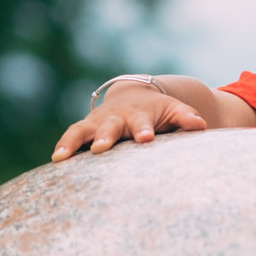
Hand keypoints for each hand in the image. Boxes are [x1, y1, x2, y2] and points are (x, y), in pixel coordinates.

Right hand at [52, 84, 206, 159]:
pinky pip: (71, 137)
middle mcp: (116, 117)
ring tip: (61, 158)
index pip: (143, 122)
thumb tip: (201, 125)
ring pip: (82, 131)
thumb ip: (185, 117)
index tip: (145, 138)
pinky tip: (55, 161)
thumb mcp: (173, 109)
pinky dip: (63, 147)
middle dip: (105, 136)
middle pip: (110, 127)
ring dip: (72, 143)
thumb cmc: (157, 110)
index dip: (144, 129)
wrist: (134, 95)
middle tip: (101, 147)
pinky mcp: (84, 129)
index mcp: (140, 114)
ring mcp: (97, 122)